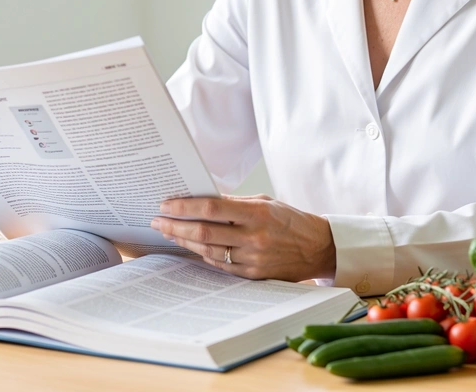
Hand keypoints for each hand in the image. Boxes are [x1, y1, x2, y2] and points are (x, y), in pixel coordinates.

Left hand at [152, 194, 335, 281]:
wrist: (319, 247)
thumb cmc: (290, 220)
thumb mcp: (265, 202)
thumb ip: (235, 202)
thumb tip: (202, 199)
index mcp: (257, 212)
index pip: (211, 208)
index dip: (185, 207)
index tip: (165, 204)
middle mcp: (254, 236)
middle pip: (204, 231)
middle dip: (175, 226)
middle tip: (157, 221)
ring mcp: (253, 258)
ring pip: (208, 250)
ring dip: (184, 241)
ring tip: (169, 232)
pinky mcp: (253, 275)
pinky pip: (220, 265)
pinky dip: (203, 254)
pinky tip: (191, 246)